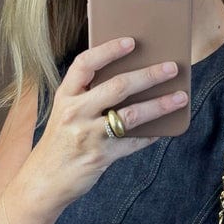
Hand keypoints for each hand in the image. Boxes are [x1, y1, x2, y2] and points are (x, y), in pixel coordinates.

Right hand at [29, 36, 188, 207]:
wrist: (43, 181)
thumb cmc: (61, 142)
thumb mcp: (65, 114)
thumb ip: (88, 97)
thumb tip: (132, 81)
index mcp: (65, 97)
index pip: (85, 65)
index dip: (108, 50)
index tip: (131, 42)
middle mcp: (74, 112)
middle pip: (117, 87)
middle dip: (149, 76)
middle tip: (172, 67)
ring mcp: (87, 135)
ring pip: (131, 115)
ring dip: (159, 105)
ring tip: (180, 97)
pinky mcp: (100, 157)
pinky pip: (132, 142)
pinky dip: (150, 135)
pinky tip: (165, 129)